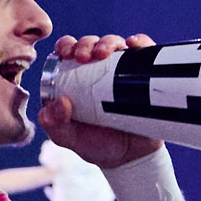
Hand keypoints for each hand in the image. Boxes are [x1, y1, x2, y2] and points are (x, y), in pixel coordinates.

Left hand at [36, 34, 163, 168]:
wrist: (129, 159)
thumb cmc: (96, 145)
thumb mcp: (67, 138)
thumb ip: (54, 124)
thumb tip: (62, 101)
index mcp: (77, 78)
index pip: (70, 51)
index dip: (67, 45)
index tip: (67, 53)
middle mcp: (100, 70)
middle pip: (93, 43)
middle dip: (87, 43)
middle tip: (84, 56)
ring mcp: (124, 72)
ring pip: (117, 44)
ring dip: (109, 41)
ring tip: (104, 53)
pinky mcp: (146, 76)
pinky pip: (146, 53)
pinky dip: (142, 43)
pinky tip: (134, 45)